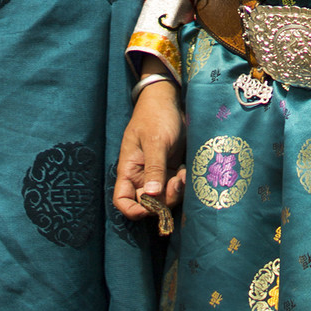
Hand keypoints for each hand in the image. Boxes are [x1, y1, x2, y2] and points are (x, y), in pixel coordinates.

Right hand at [113, 76, 185, 218]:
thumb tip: (151, 196)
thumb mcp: (155, 140)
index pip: (122, 200)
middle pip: (148, 203)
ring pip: (165, 197)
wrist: (168, 99)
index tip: (151, 209)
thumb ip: (154, 168)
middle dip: (163, 201)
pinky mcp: (171, 169)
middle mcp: (141, 175)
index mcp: (129, 169)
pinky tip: (188, 171)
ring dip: (176, 192)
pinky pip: (176, 186)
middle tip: (176, 184)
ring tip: (184, 175)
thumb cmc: (156, 116)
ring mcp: (157, 173)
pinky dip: (183, 184)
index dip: (133, 211)